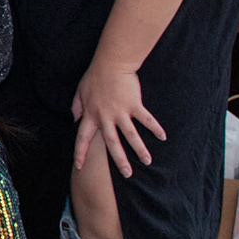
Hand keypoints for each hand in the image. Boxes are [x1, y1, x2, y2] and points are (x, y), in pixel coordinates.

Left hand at [72, 60, 166, 176]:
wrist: (110, 63)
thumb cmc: (95, 77)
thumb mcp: (80, 92)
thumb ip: (76, 107)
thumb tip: (75, 120)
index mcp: (90, 115)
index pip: (83, 138)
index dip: (80, 153)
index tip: (79, 167)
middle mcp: (105, 117)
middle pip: (112, 144)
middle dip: (120, 161)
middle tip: (127, 174)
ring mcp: (120, 112)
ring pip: (131, 136)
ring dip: (140, 150)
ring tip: (148, 161)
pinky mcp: (134, 105)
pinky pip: (146, 120)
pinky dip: (155, 128)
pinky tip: (163, 137)